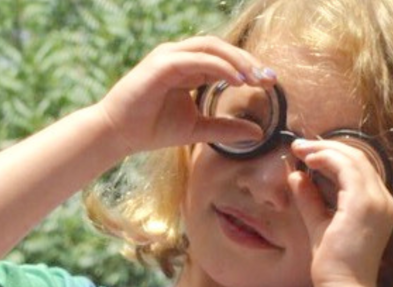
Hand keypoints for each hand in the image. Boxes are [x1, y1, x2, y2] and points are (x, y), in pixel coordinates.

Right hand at [95, 36, 270, 158]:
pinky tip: (236, 80)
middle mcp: (180, 56)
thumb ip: (226, 128)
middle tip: (270, 78)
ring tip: (256, 78)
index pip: (224, 58)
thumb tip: (258, 132)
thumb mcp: (199, 129)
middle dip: (248, 60)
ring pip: (210, 47)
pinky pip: (196, 59)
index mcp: (189, 67)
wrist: (120, 134)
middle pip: (221, 47)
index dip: (249, 67)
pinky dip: (219, 67)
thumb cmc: (153, 129)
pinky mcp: (162, 64)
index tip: (271, 83)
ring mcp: (170, 56)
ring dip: (237, 60)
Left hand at [297, 135, 392, 286]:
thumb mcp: (319, 224)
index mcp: (379, 206)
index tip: (307, 153)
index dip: (334, 155)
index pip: (360, 169)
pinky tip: (309, 160)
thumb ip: (310, 199)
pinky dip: (327, 159)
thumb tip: (296, 175)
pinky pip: (346, 168)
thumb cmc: (334, 265)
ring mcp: (377, 201)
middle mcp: (384, 201)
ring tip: (300, 149)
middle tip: (299, 145)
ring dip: (325, 149)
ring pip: (354, 158)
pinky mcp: (365, 203)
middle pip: (359, 158)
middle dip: (327, 147)